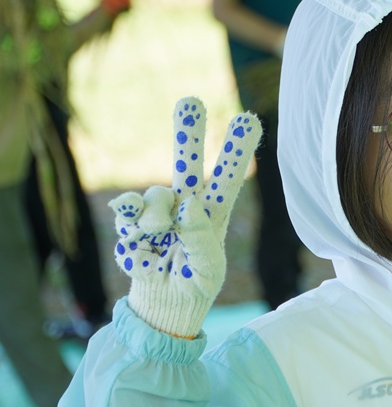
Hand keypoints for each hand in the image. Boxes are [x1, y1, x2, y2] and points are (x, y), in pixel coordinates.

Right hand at [109, 97, 261, 337]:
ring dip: (156, 217)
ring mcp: (158, 211)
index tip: (248, 120)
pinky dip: (131, 223)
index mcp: (213, 213)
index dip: (236, 150)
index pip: (227, 178)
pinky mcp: (132, 221)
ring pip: (154, 193)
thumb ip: (202, 238)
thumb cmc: (194, 285)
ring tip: (159, 238)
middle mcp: (186, 205)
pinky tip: (139, 241)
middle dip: (187, 133)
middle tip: (190, 101)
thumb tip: (187, 202)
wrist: (163, 305)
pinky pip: (127, 209)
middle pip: (187, 163)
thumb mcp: (208, 269)